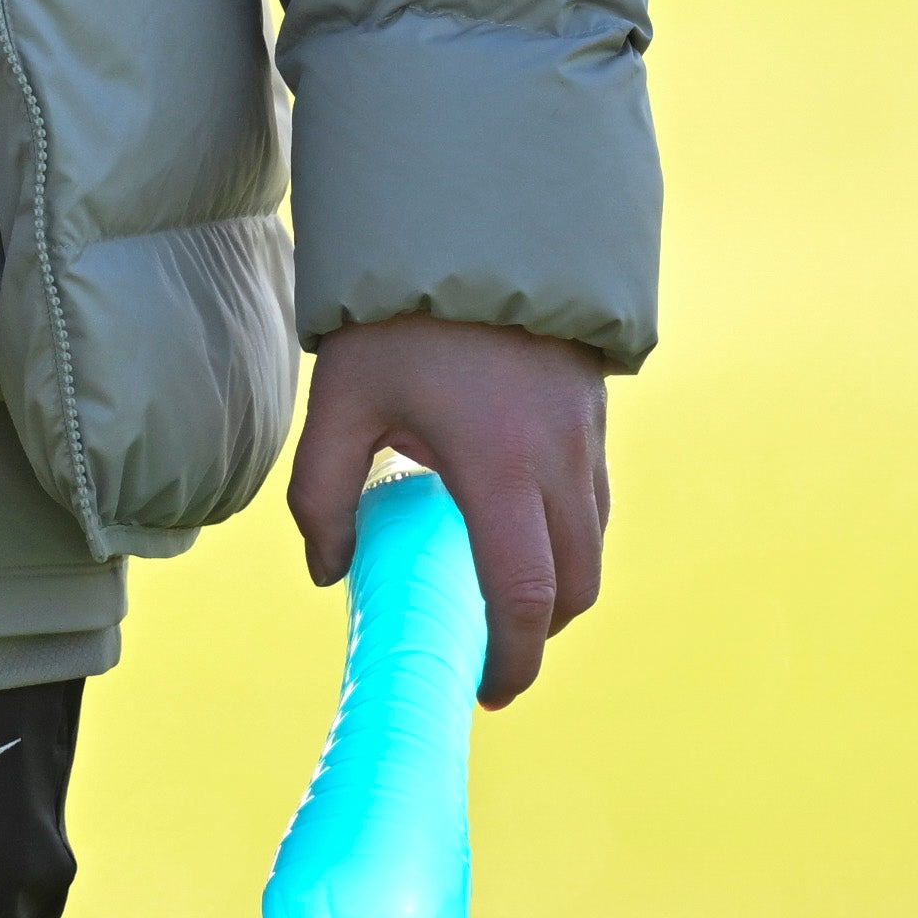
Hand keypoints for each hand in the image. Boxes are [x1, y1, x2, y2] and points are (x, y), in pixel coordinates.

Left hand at [283, 313, 611, 705]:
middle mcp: (558, 460)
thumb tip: (329, 572)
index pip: (525, 595)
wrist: (470, 228)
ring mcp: (586, 436)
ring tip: (502, 594)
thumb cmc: (397, 319)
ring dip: (559, 585)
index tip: (488, 689)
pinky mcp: (593, 414)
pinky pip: (595, 500)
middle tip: (494, 652)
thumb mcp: (340, 401)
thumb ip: (322, 493)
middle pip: (575, 586)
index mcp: (499, 467)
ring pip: (593, 544)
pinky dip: (570, 536)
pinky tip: (520, 525)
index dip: (514, 658)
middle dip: (540, 633)